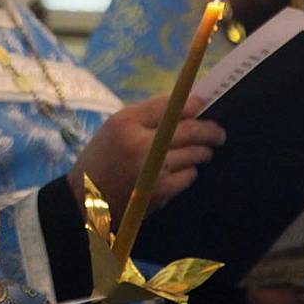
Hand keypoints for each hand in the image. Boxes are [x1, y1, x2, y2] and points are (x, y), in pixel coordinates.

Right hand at [66, 94, 225, 217]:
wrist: (84, 200)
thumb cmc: (102, 157)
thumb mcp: (116, 127)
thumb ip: (149, 115)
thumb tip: (189, 107)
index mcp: (127, 122)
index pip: (172, 106)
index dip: (195, 103)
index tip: (204, 104)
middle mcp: (141, 144)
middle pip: (191, 131)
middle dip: (211, 131)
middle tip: (219, 133)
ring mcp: (153, 170)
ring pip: (195, 154)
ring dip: (202, 151)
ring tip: (201, 151)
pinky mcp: (160, 192)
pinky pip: (189, 176)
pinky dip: (189, 171)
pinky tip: (179, 170)